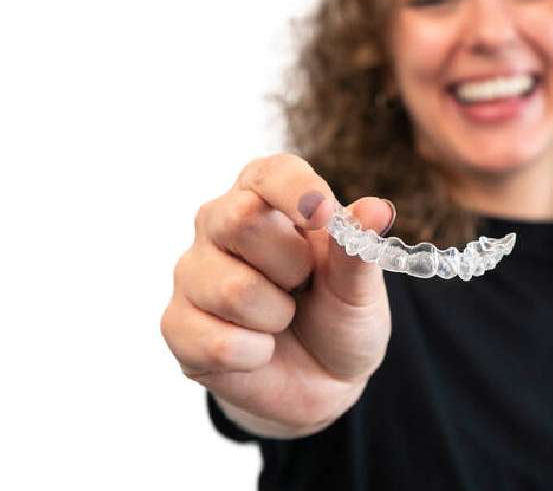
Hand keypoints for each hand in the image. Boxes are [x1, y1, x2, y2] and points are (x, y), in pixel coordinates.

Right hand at [160, 153, 394, 433]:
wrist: (319, 379)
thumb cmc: (338, 314)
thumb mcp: (359, 285)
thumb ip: (359, 249)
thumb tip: (376, 211)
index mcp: (266, 194)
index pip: (273, 173)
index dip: (297, 192)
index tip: (325, 217)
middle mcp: (219, 221)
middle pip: (239, 219)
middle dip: (290, 264)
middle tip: (303, 284)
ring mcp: (192, 272)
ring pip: (233, 289)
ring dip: (277, 318)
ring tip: (282, 319)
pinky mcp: (176, 324)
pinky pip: (218, 342)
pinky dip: (255, 355)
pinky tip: (259, 350)